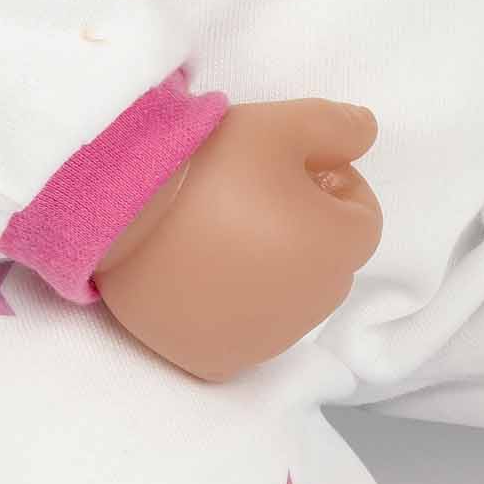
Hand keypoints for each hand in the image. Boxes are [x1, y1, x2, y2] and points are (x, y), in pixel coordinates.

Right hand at [95, 97, 382, 380]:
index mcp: (338, 249)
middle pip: (327, 261)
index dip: (331, 182)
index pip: (360, 217)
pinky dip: (236, 309)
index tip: (287, 166)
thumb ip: (339, 126)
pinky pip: (246, 334)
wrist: (116, 215)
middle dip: (305, 227)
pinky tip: (205, 275)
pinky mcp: (221, 360)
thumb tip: (367, 134)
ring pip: (291, 299)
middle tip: (249, 195)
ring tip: (220, 231)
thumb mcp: (281, 123)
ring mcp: (267, 341)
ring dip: (273, 269)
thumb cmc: (207, 164)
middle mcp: (314, 306)